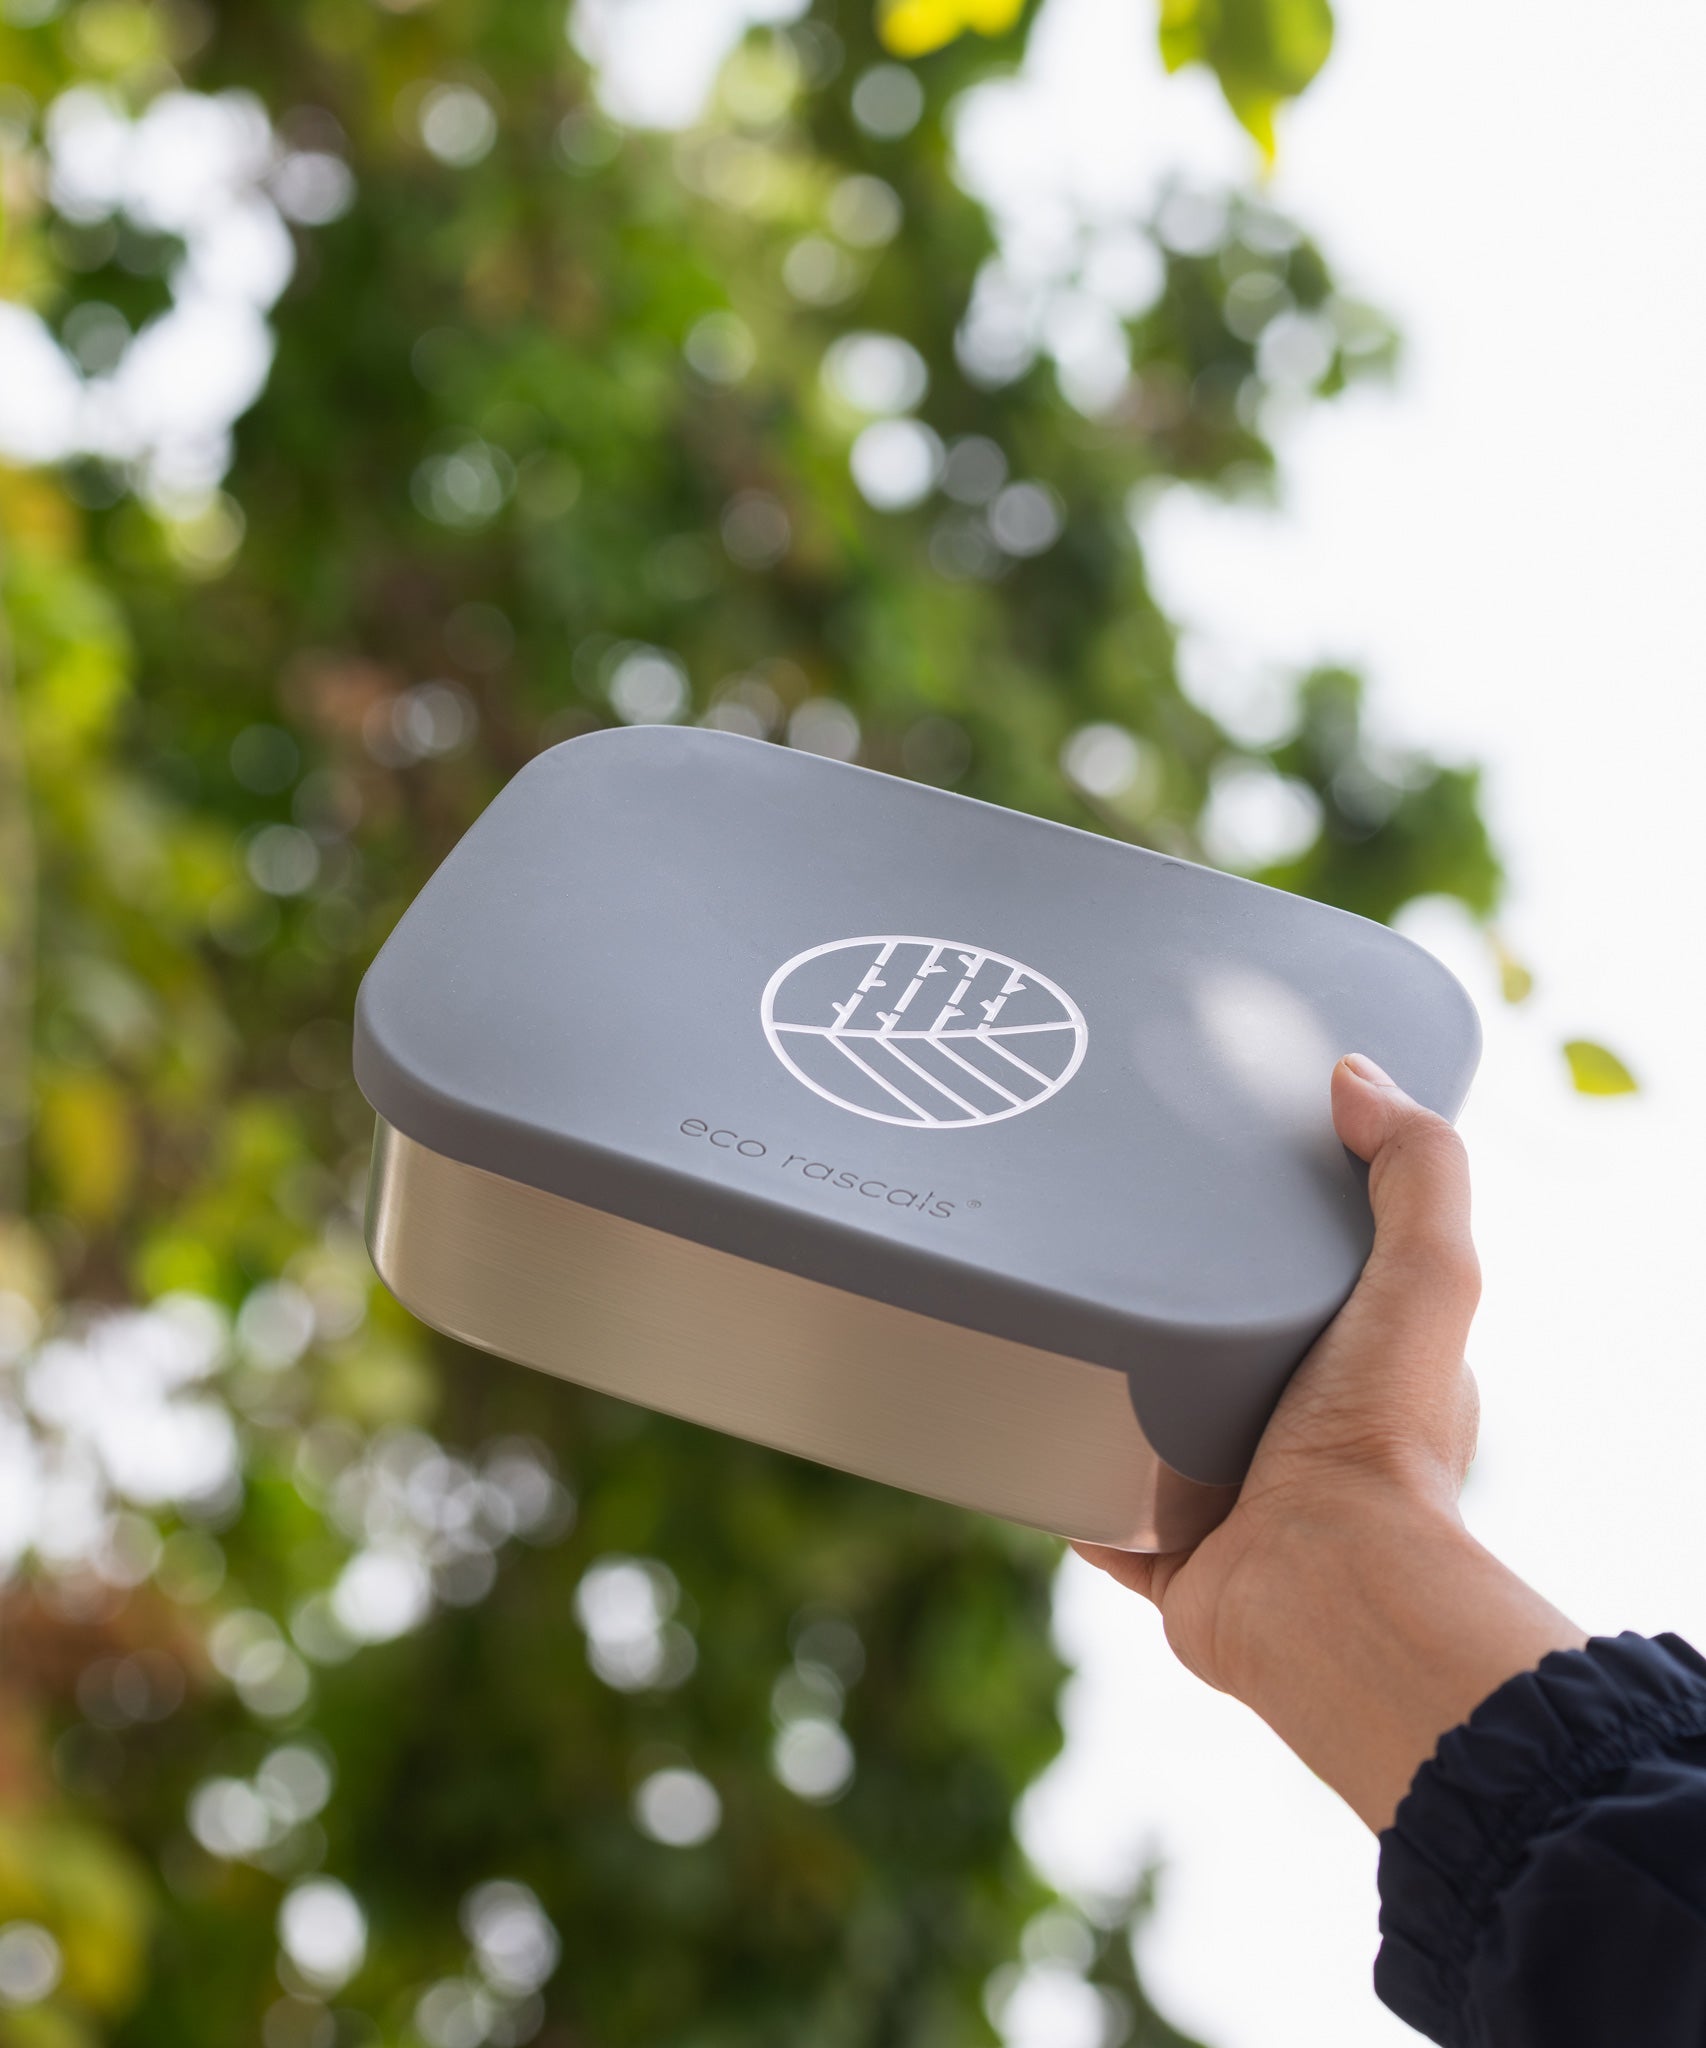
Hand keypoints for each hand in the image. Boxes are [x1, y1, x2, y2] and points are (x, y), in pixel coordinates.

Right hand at [1075, 1054, 1584, 1829]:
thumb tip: (1354, 1074)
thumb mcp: (1425, 1277)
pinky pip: (1106, 1515)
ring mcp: (1240, 1503)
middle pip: (1236, 1354)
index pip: (1332, 1285)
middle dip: (1187, 1307)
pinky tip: (1035, 1433)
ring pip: (1165, 1433)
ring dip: (1124, 1394)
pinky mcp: (1175, 1557)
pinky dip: (1073, 1485)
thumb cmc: (1379, 1438)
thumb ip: (1416, 1171)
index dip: (1287, 1233)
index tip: (1223, 1176)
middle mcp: (1311, 1440)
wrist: (1320, 1589)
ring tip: (1063, 1324)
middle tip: (1114, 1239)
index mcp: (1372, 1375)